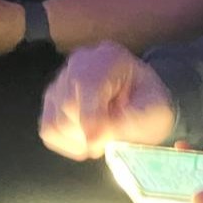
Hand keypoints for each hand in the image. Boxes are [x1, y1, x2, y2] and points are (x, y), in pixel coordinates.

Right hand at [39, 42, 173, 159]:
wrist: (143, 101)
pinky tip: (87, 138)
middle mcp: (78, 63)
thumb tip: (94, 138)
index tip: (97, 144)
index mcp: (108, 58)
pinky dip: (67, 143)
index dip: (89, 117)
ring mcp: (60, 81)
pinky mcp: (51, 101)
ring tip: (102, 135)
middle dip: (89, 132)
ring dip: (80, 140)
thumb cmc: (151, 106)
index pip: (86, 84)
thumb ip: (130, 122)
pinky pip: (48, 130)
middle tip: (112, 138)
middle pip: (67, 106)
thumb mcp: (154, 113)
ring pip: (55, 122)